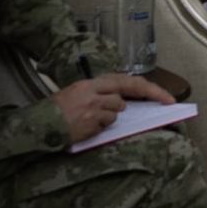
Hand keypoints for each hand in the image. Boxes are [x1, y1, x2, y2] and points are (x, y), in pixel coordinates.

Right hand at [52, 72, 174, 144]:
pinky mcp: (91, 122)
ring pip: (116, 111)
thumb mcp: (77, 94)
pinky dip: (99, 127)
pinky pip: (105, 125)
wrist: (38, 125)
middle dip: (151, 94)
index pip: (125, 80)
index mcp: (90, 83)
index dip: (149, 87)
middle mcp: (94, 92)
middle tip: (167, 101)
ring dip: (109, 116)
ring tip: (89, 118)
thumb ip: (99, 93)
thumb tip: (123, 102)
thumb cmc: (57, 111)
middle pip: (128, 91)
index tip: (167, 96)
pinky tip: (84, 127)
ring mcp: (93, 107)